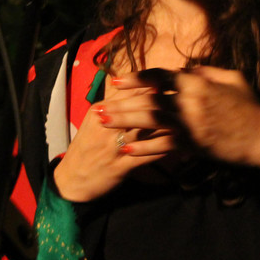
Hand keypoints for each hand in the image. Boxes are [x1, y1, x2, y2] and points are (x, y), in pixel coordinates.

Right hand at [53, 84, 174, 201]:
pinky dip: (163, 149)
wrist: (71, 180)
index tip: (172, 80)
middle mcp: (107, 126)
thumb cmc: (87, 148)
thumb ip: (114, 105)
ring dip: (168, 124)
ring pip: (145, 130)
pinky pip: (146, 155)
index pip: (129, 92)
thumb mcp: (95, 122)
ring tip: (187, 118)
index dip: (152, 85)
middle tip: (185, 96)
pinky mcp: (120, 167)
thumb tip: (137, 87)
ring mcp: (113, 146)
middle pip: (140, 107)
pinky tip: (180, 146)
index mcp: (100, 111)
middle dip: (164, 100)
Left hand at [111, 66, 259, 167]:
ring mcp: (190, 125)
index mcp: (198, 83)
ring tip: (104, 124)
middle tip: (99, 107)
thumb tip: (184, 70)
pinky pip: (163, 146)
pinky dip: (144, 148)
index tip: (117, 81)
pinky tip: (126, 149)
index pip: (160, 77)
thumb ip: (205, 72)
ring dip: (124, 123)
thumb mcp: (231, 79)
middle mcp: (190, 102)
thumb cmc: (250, 106)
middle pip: (148, 100)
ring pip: (150, 122)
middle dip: (121, 103)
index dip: (137, 78)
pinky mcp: (193, 145)